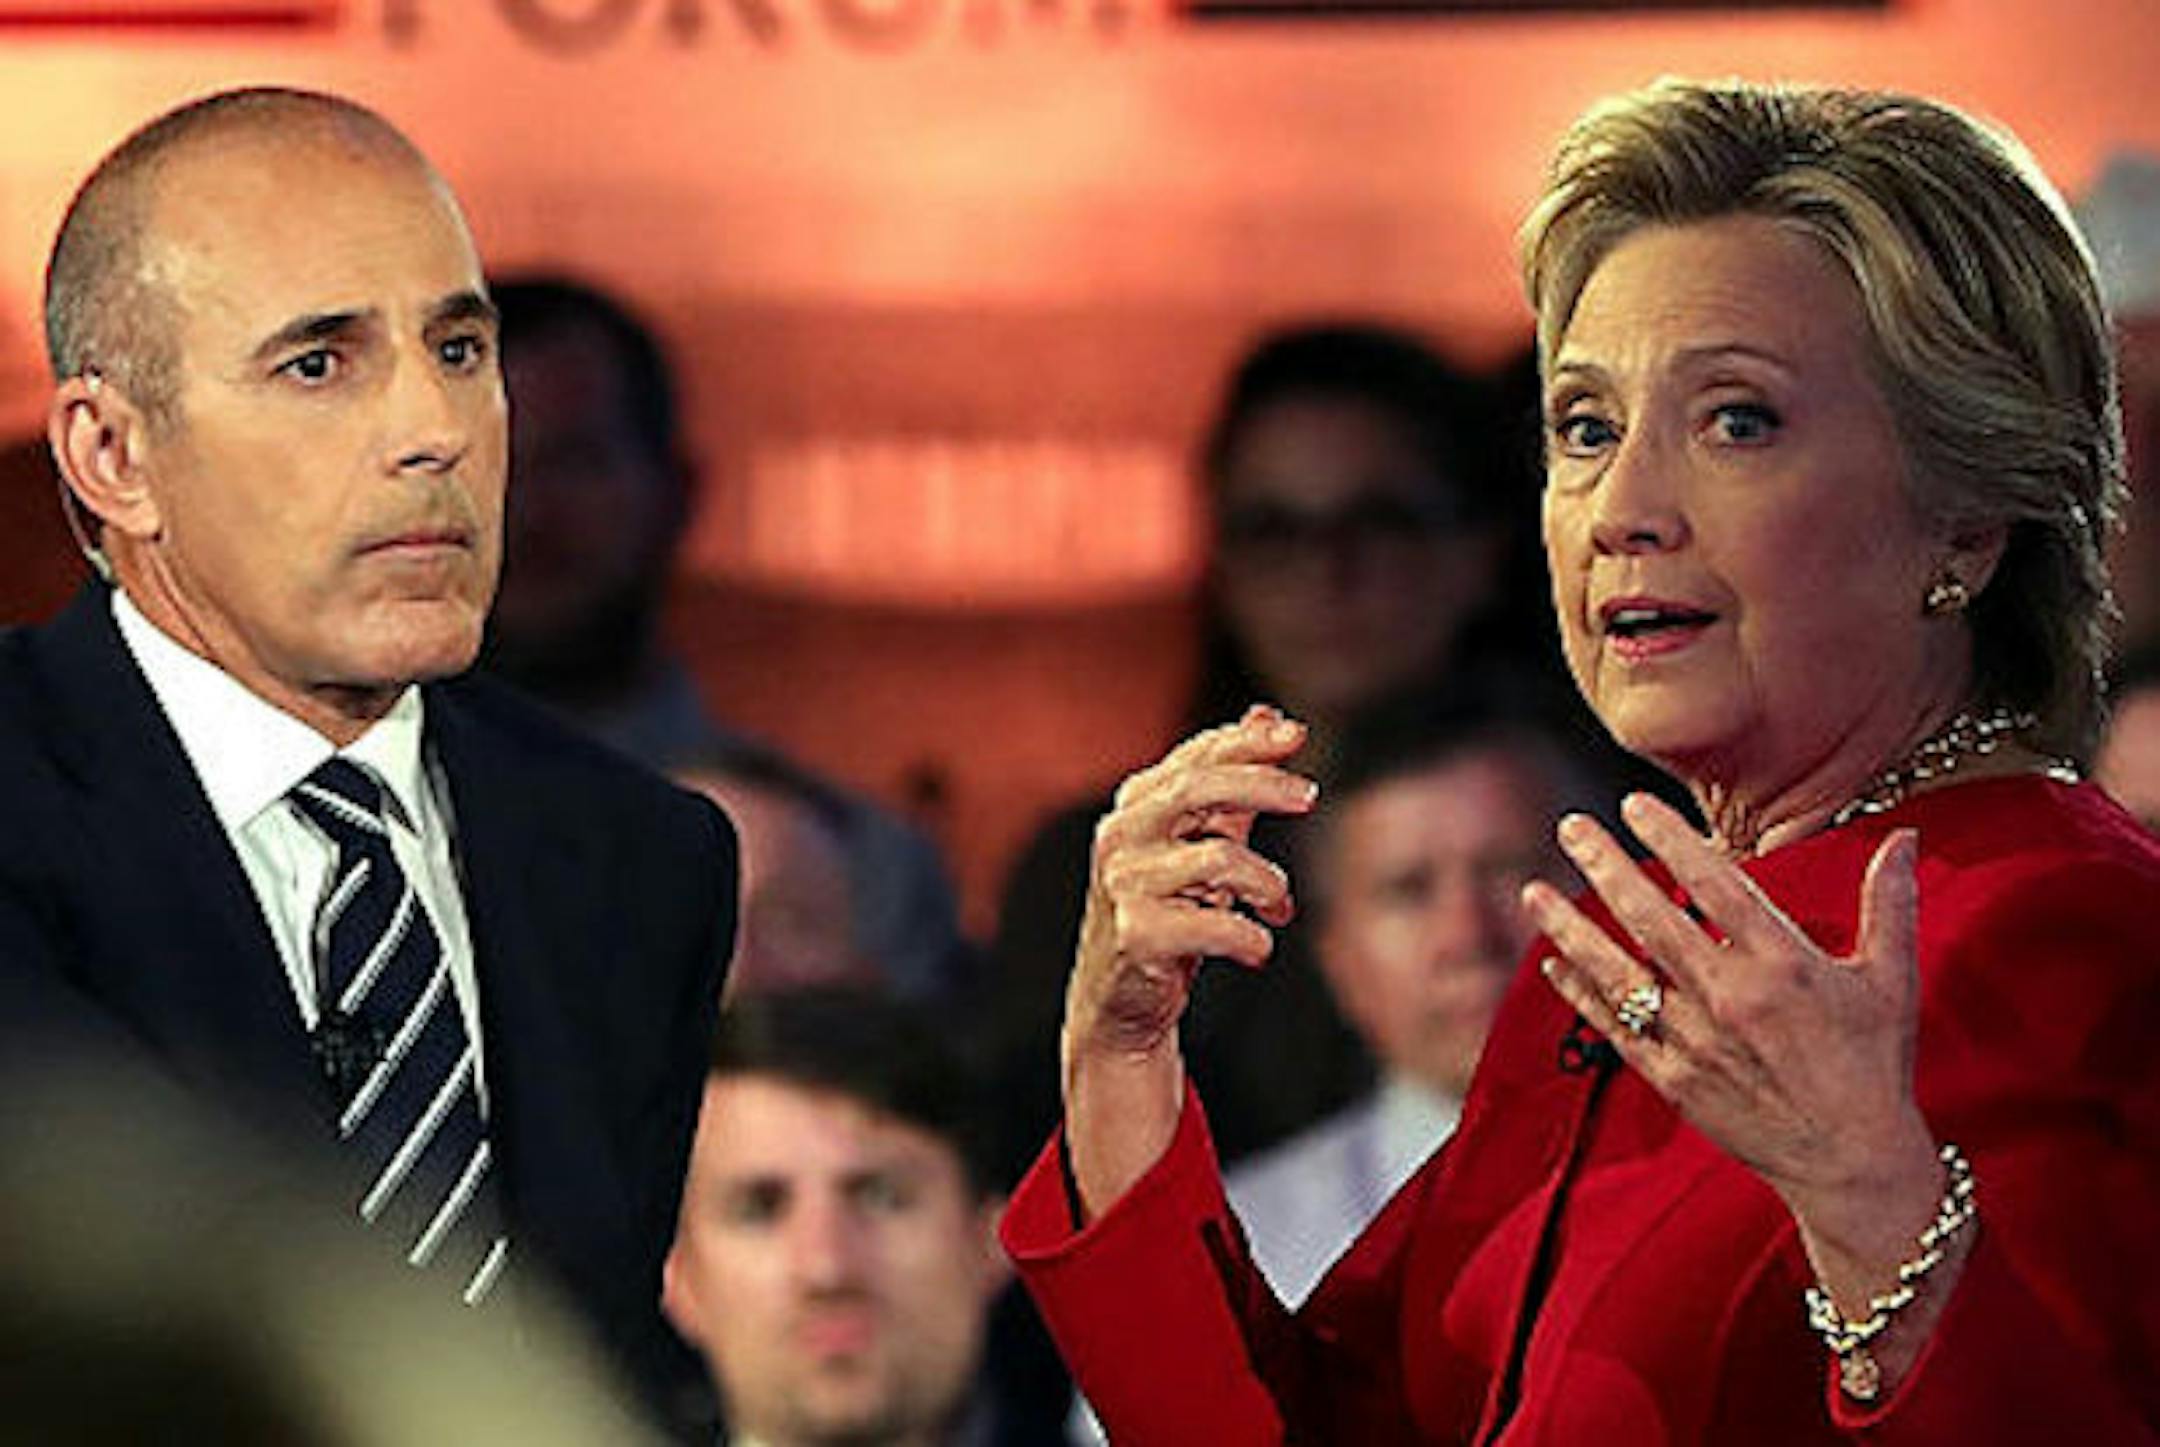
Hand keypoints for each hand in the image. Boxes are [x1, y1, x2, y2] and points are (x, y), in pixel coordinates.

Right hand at [1061, 704, 1316, 1218]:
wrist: (1120, 1002)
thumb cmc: (1167, 913)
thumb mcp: (1198, 843)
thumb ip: (1232, 786)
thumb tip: (1267, 716)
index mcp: (1136, 806)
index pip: (1195, 758)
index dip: (1246, 741)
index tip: (1296, 735)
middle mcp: (1122, 837)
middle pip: (1199, 790)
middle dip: (1262, 786)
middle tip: (1310, 797)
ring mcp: (1124, 885)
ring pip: (1219, 860)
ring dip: (1267, 884)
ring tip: (1279, 908)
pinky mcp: (1136, 935)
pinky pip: (1216, 925)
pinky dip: (1251, 936)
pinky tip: (1258, 947)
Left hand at [1522, 793, 1960, 1369]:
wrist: (1853, 1164)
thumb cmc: (1875, 1065)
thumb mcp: (1891, 980)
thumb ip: (1889, 904)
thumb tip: (1906, 836)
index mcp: (1782, 966)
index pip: (1715, 885)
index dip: (1671, 839)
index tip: (1633, 804)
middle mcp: (1729, 998)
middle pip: (1650, 919)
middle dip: (1604, 867)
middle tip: (1570, 826)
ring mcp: (1694, 1041)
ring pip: (1617, 972)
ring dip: (1569, 928)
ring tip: (1532, 891)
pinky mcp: (1673, 1079)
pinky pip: (1614, 1029)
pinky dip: (1581, 994)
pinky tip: (1554, 963)